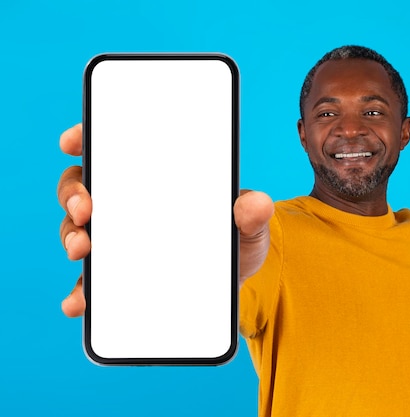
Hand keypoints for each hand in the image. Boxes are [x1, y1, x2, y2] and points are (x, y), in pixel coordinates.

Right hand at [57, 124, 273, 315]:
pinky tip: (80, 301)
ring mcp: (119, 243)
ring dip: (71, 237)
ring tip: (83, 249)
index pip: (112, 150)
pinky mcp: (117, 279)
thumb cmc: (234, 242)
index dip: (86, 137)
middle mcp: (128, 207)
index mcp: (155, 181)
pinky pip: (90, 283)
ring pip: (78, 231)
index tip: (72, 141)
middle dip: (74, 193)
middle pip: (83, 188)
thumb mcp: (248, 226)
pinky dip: (80, 291)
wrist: (234, 285)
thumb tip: (257, 204)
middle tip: (85, 208)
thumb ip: (253, 214)